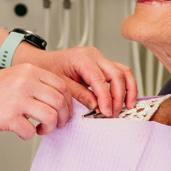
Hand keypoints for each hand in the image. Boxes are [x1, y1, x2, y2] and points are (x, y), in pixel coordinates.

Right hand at [0, 64, 76, 138]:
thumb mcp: (14, 77)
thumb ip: (35, 84)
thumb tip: (58, 101)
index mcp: (29, 71)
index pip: (63, 85)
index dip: (68, 102)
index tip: (64, 112)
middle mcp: (25, 82)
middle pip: (60, 101)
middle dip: (62, 117)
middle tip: (55, 124)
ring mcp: (17, 99)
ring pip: (51, 116)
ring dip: (50, 127)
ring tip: (41, 129)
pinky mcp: (8, 117)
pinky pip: (31, 131)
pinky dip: (30, 135)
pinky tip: (22, 132)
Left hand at [16, 45, 138, 117]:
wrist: (43, 62)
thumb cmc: (48, 69)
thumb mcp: (60, 85)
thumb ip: (79, 95)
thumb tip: (96, 107)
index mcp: (82, 58)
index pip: (100, 80)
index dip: (106, 98)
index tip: (106, 113)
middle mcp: (94, 56)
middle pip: (117, 74)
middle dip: (118, 97)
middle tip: (114, 114)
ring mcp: (100, 59)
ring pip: (123, 72)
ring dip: (128, 90)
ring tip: (127, 107)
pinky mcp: (103, 65)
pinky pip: (120, 73)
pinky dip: (125, 86)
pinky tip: (125, 99)